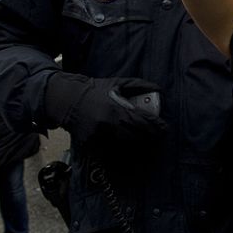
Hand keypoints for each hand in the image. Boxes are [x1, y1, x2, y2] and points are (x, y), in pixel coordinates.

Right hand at [45, 73, 166, 148]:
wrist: (67, 100)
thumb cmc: (95, 90)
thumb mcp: (117, 83)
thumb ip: (139, 85)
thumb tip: (159, 89)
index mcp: (115, 109)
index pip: (141, 121)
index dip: (156, 126)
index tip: (165, 128)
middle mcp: (107, 125)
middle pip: (136, 135)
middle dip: (150, 136)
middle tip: (159, 135)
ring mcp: (98, 136)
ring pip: (124, 144)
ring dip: (138, 143)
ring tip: (148, 141)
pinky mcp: (90, 144)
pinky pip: (110, 149)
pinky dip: (121, 148)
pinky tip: (130, 147)